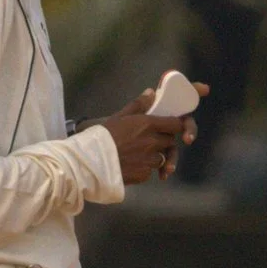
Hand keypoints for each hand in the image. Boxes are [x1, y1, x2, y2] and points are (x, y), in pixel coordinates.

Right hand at [92, 81, 207, 181]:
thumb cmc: (102, 136)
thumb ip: (138, 105)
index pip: (176, 124)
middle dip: (164, 141)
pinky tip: (131, 165)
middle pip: (170, 141)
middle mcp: (153, 142)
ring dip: (155, 157)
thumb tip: (151, 92)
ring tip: (138, 155)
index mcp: (148, 125)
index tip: (170, 126)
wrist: (91, 162)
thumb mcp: (118, 116)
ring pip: (162, 158)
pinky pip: (150, 171)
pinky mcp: (144, 175)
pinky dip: (144, 169)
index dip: (175, 125)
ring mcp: (150, 160)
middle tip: (150, 141)